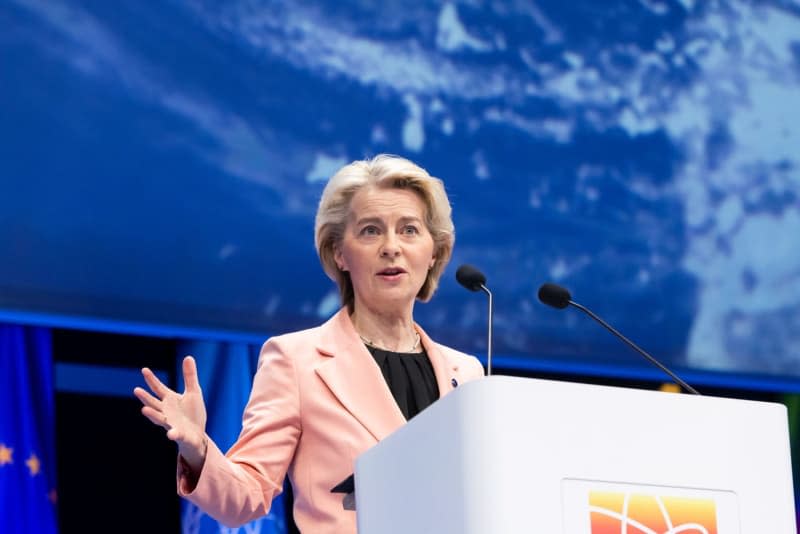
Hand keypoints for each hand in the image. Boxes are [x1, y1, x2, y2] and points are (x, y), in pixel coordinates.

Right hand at [134, 356, 207, 471]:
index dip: (151, 380)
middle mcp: (166, 412)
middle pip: (154, 404)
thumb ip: (190, 376)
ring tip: (144, 410)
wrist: (197, 435)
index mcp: (170, 400)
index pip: (158, 389)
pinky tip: (170, 434)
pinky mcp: (180, 434)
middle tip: (136, 390)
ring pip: (160, 419)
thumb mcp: (194, 392)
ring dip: (152, 415)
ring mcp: (171, 424)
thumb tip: (188, 357)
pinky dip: (173, 434)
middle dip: (146, 398)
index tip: (144, 370)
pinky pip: (176, 434)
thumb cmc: (193, 413)